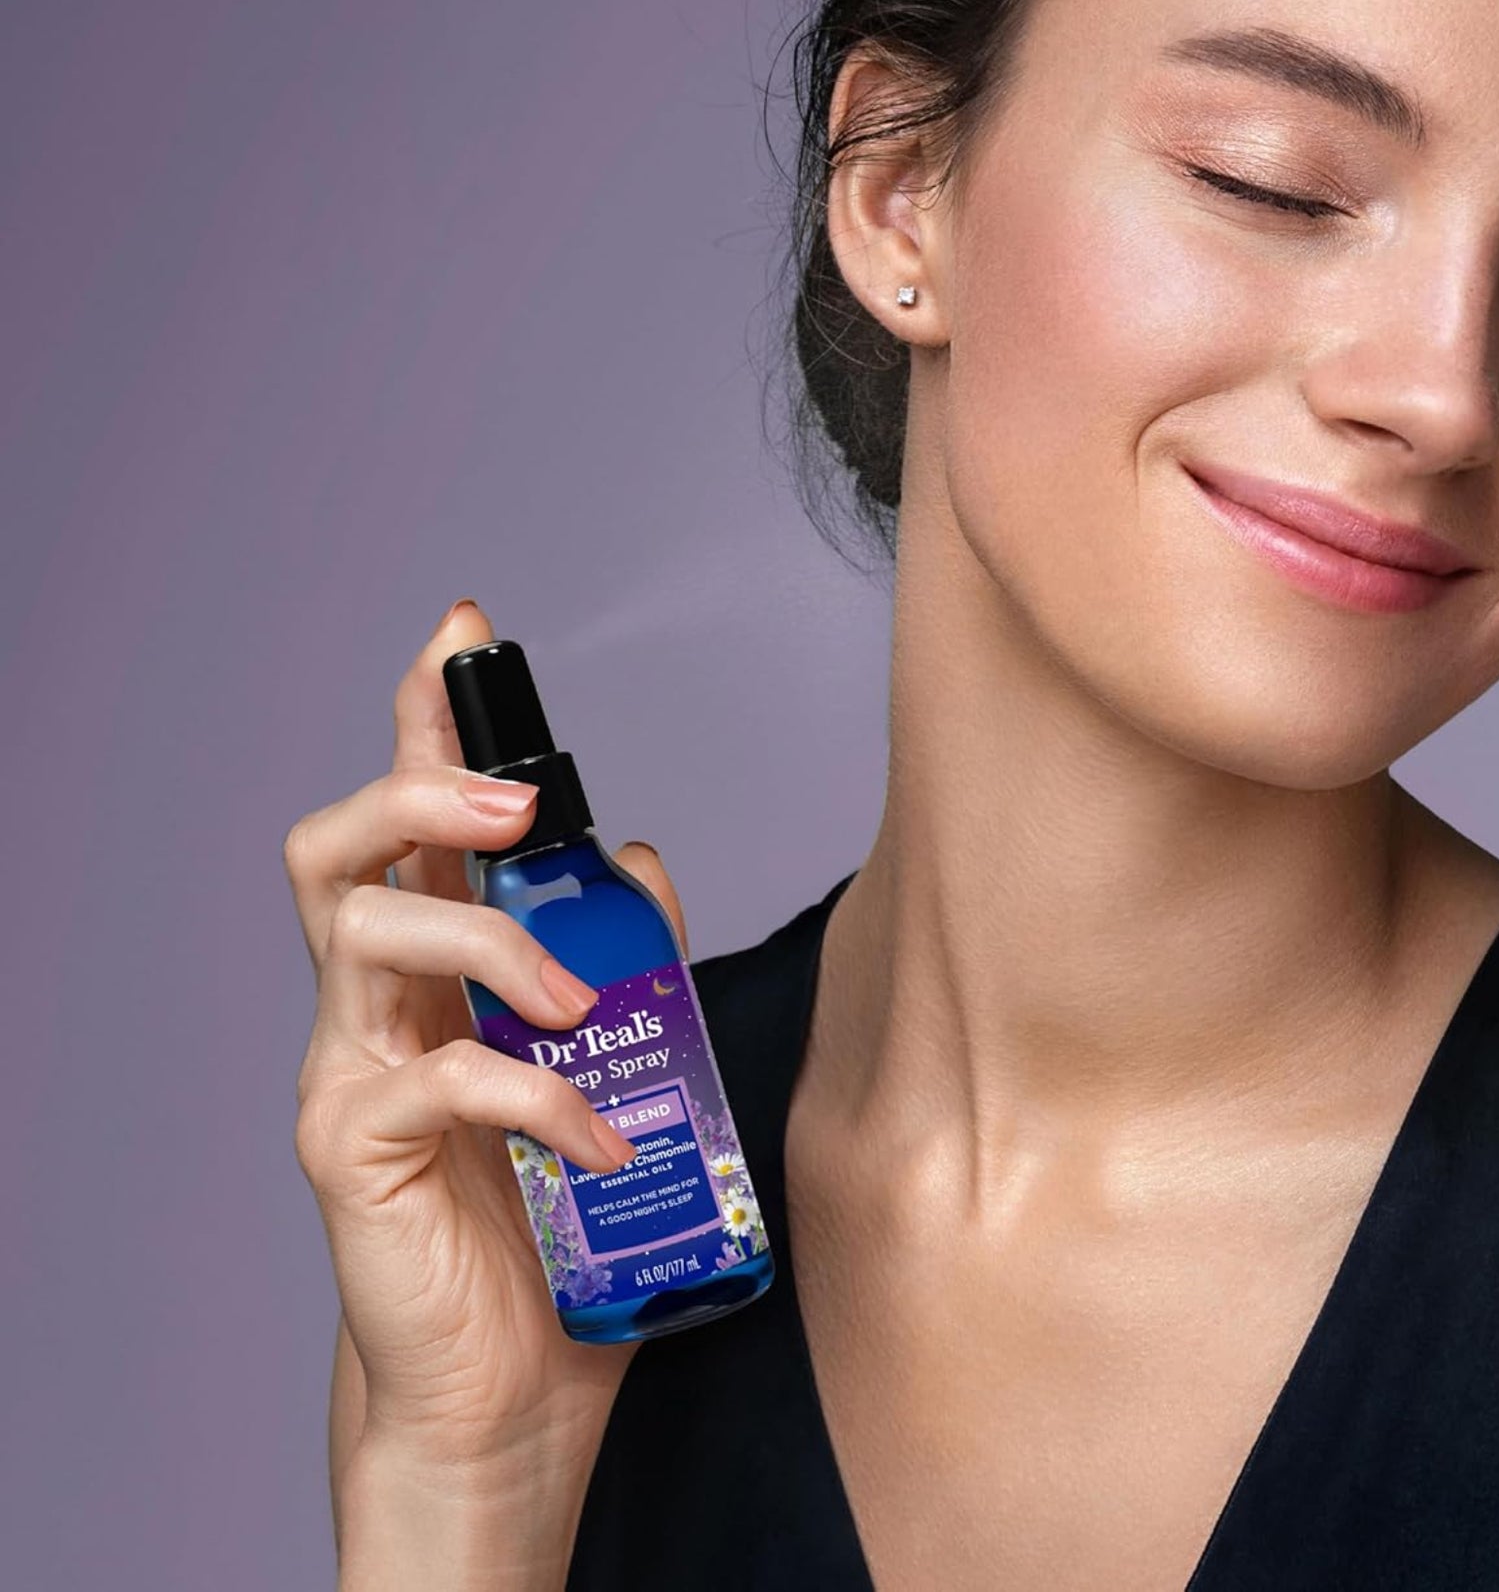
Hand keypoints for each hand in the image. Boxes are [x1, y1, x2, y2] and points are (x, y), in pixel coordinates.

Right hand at [285, 600, 691, 1495]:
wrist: (509, 1391)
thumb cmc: (552, 1223)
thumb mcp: (606, 1069)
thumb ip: (617, 961)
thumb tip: (639, 859)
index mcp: (431, 971)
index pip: (406, 819)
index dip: (422, 718)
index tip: (464, 630)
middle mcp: (371, 1007)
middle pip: (335, 851)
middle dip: (419, 797)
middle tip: (512, 810)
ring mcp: (348, 1076)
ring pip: (364, 940)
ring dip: (489, 946)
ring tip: (581, 1006)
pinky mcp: (352, 1155)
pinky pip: (432, 1079)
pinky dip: (535, 1091)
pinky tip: (600, 1136)